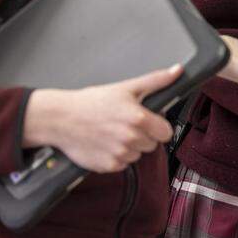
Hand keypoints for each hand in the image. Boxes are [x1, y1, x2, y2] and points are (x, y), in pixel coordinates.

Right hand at [22, 65, 180, 173]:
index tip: (147, 121)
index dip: (158, 126)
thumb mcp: (126, 87)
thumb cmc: (91, 102)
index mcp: (139, 119)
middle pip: (152, 144)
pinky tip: (104, 143)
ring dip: (130, 147)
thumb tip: (177, 71)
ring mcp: (119, 154)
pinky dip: (116, 157)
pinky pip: (123, 164)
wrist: (60, 119)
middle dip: (143, 136)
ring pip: (137, 155)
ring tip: (112, 133)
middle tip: (125, 124)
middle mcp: (131, 138)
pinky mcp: (108, 166)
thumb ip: (156, 81)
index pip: (166, 132)